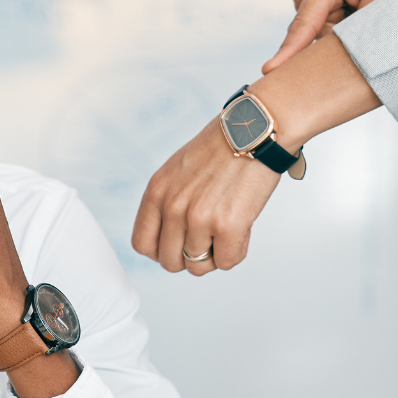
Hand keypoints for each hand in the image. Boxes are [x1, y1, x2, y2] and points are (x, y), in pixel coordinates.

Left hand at [132, 115, 280, 275]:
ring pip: (198, 267)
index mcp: (156, 193)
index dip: (161, 251)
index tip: (178, 244)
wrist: (255, 131)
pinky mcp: (227, 226)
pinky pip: (227, 262)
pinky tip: (243, 229)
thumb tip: (170, 238)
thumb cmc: (222, 148)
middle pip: (170, 262)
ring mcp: (198, 219)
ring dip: (215, 254)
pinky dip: (236, 251)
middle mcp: (173, 207)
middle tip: (208, 239)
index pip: (143, 244)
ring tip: (227, 230)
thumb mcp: (177, 171)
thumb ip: (168, 202)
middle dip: (190, 256)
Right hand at [263, 0, 397, 71]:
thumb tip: (356, 56)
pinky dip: (344, 30)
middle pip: (313, 38)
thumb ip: (368, 25)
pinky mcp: (319, 6)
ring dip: (344, 35)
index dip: (287, 52)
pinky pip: (327, 30)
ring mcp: (311, 0)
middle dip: (332, 49)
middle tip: (358, 44)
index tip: (269, 71)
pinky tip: (359, 15)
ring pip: (322, 36)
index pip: (303, 27)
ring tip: (367, 12)